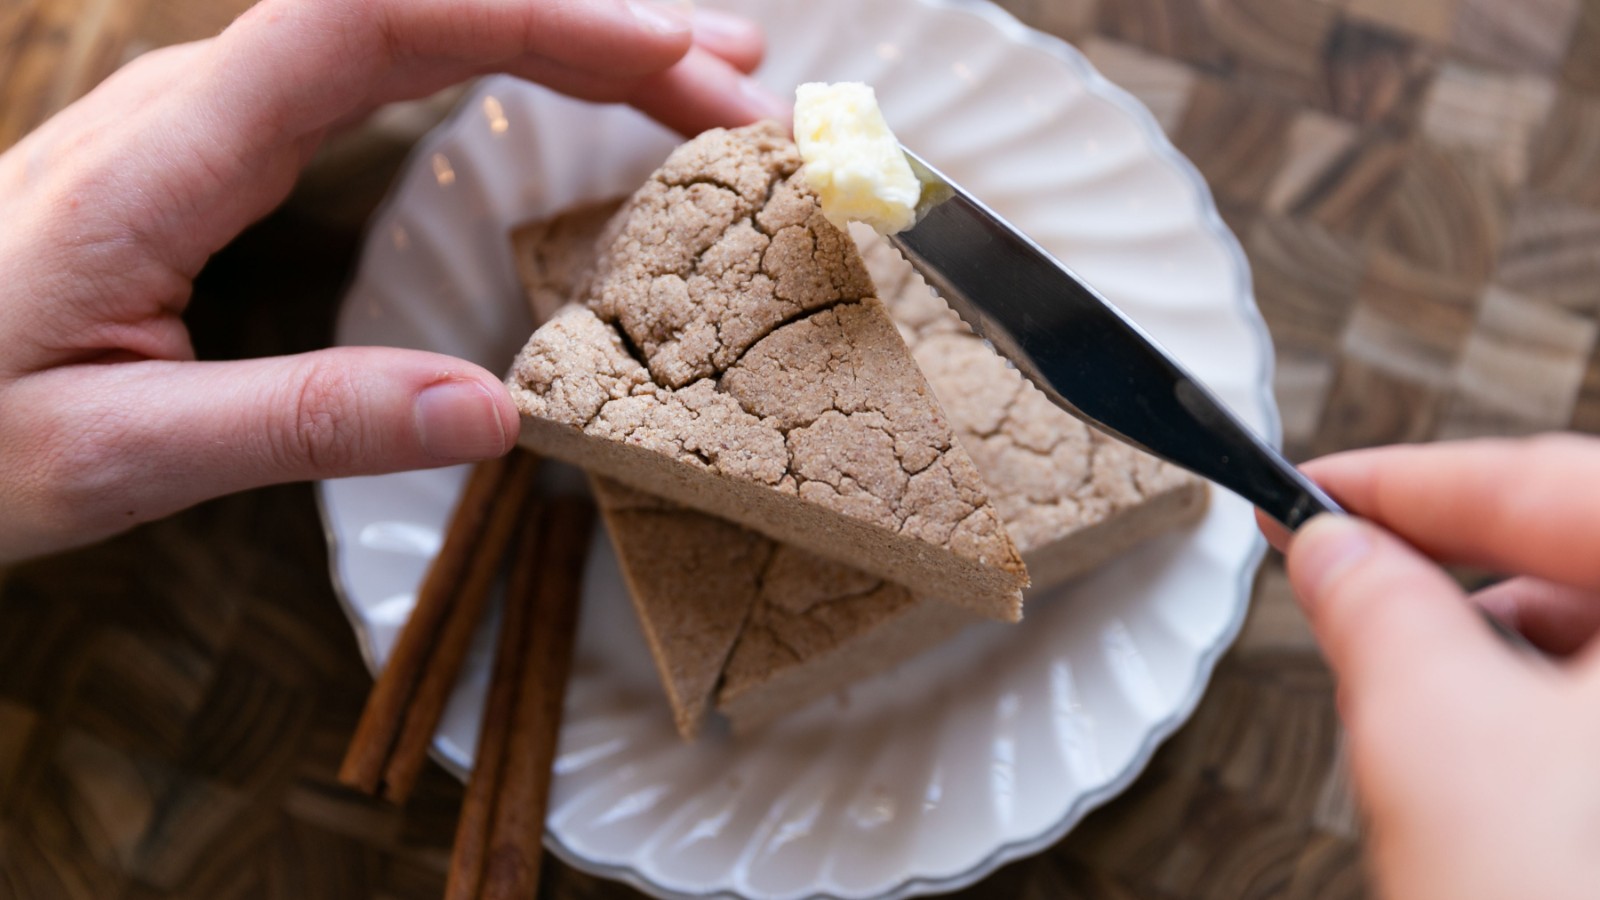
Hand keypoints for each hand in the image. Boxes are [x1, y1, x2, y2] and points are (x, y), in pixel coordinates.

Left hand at [0, 0, 786, 562]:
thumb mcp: (112, 457)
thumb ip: (297, 422)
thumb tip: (497, 413)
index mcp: (172, 151)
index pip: (377, 20)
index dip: (541, 19)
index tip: (673, 63)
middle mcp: (199, 100)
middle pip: (425, 2)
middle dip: (593, 24)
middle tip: (736, 79)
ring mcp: (212, 112)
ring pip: (414, 21)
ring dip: (562, 35)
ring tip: (693, 73)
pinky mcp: (221, 144)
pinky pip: (386, 64)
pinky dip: (501, 67)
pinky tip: (564, 97)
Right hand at [1265, 434, 1599, 899]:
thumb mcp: (1440, 741)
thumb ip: (1374, 608)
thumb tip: (1333, 551)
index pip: (1544, 481)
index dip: (1400, 482)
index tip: (1313, 493)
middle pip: (1589, 554)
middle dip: (1457, 571)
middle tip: (1348, 589)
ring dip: (1509, 651)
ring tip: (1423, 697)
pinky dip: (1559, 716)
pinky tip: (1505, 761)